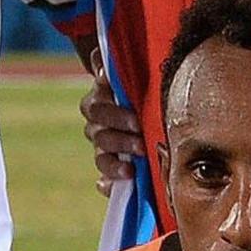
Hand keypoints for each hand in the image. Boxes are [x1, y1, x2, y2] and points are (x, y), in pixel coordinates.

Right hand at [78, 74, 141, 196]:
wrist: (154, 118)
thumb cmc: (143, 92)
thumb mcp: (134, 77)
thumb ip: (114, 69)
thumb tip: (102, 64)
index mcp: (101, 102)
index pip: (96, 108)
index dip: (113, 113)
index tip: (134, 119)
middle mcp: (99, 126)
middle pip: (98, 133)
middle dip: (120, 136)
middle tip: (141, 138)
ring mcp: (104, 150)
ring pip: (100, 157)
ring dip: (114, 162)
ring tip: (132, 167)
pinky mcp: (112, 172)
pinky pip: (103, 181)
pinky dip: (107, 184)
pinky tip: (111, 186)